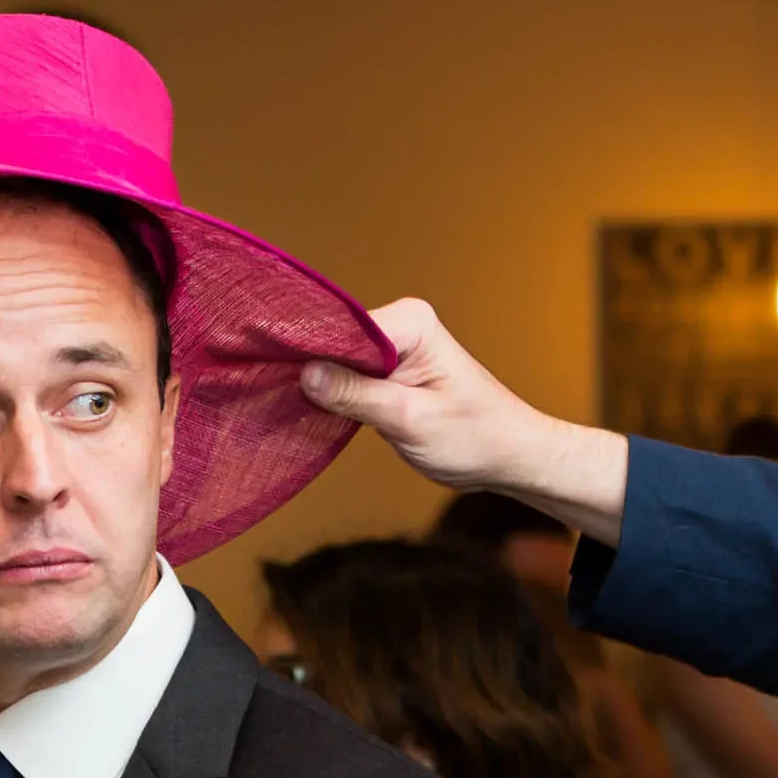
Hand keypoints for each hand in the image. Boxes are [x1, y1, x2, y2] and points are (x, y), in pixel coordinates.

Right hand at [301, 299, 628, 544]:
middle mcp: (400, 324)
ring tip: (284, 403)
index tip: (267, 369)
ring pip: (336, 360)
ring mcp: (394, 346)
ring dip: (318, 384)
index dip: (304, 351)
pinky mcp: (389, 370)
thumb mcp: (410, 421)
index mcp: (410, 323)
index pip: (340, 327)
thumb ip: (356, 395)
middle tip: (270, 393)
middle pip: (333, 340)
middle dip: (308, 369)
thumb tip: (306, 373)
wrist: (510, 455)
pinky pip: (348, 375)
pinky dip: (331, 393)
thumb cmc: (475, 437)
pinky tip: (309, 409)